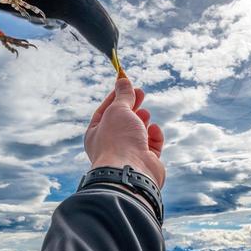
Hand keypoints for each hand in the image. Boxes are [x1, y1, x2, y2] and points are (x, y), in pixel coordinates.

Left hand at [84, 73, 165, 188]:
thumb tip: (122, 79)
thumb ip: (123, 95)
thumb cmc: (118, 140)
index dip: (116, 97)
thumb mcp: (118, 110)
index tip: (126, 84)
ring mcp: (129, 154)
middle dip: (132, 106)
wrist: (131, 171)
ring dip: (142, 121)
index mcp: (96, 134)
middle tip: (141, 93)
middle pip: (123, 121)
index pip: (105, 111)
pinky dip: (155, 136)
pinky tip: (155, 130)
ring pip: (138, 133)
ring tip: (145, 114)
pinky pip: (152, 145)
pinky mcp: (146, 162)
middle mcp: (111, 146)